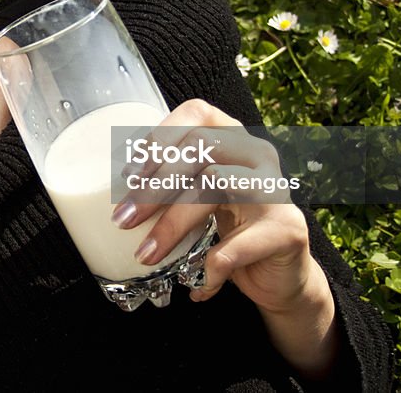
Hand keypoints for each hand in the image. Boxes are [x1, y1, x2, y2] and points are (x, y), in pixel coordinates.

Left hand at [111, 99, 338, 376]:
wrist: (281, 276)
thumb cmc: (230, 230)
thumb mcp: (199, 197)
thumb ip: (173, 180)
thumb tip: (114, 184)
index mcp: (234, 137)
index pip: (195, 114)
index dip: (159, 136)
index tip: (128, 172)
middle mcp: (258, 153)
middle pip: (199, 149)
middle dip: (154, 186)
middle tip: (124, 218)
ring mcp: (276, 188)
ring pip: (213, 188)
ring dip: (172, 225)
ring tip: (146, 253)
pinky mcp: (287, 228)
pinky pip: (235, 245)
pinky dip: (208, 269)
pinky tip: (195, 286)